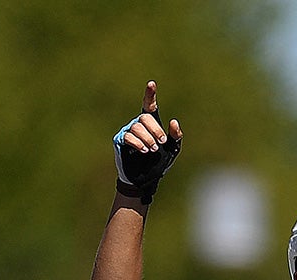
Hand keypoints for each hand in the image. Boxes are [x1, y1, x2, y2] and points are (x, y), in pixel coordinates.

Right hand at [112, 80, 181, 203]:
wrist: (146, 179)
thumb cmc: (160, 162)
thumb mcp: (173, 149)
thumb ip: (175, 136)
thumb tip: (173, 122)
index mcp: (152, 123)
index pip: (149, 106)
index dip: (150, 95)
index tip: (151, 83)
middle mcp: (139, 124)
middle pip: (144, 118)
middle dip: (154, 129)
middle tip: (160, 142)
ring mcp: (128, 131)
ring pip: (137, 127)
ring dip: (147, 138)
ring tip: (152, 149)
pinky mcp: (121, 141)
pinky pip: (128, 136)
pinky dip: (137, 143)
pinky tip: (144, 150)